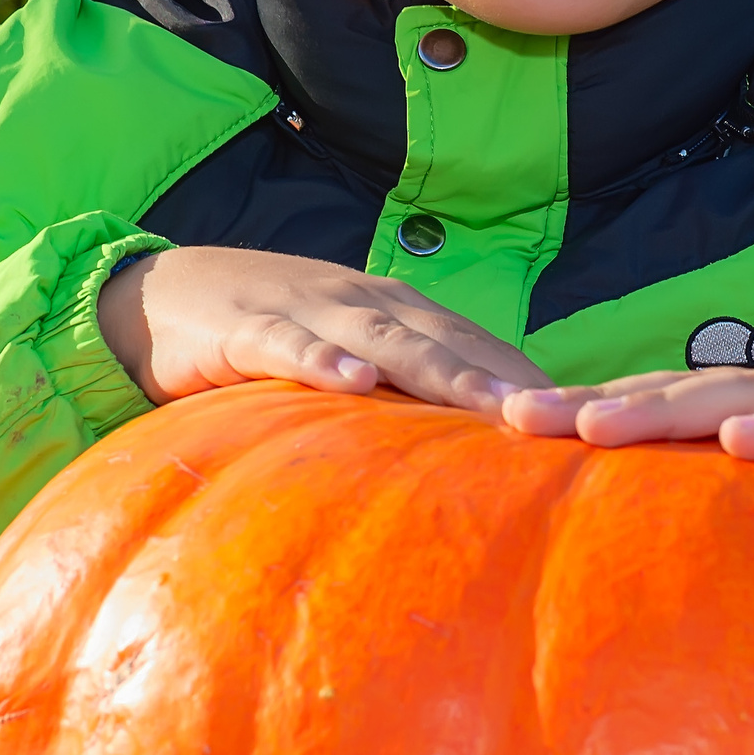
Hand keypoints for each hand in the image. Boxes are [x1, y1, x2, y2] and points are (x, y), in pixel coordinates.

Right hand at [96, 246, 552, 412]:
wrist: (164, 294)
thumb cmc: (272, 338)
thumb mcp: (343, 364)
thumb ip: (399, 400)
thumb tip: (471, 460)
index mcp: (397, 315)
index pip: (478, 347)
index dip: (530, 381)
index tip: (590, 422)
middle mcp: (365, 305)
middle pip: (448, 343)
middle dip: (506, 381)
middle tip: (563, 421)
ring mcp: (309, 313)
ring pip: (385, 340)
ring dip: (440, 372)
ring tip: (492, 408)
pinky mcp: (247, 329)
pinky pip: (288, 345)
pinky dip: (322, 361)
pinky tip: (352, 382)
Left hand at [499, 325, 753, 487]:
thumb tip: (719, 522)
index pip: (669, 403)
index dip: (592, 409)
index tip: (509, 428)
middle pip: (678, 391)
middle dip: (592, 404)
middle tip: (507, 419)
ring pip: (739, 396)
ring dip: (661, 409)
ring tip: (590, 424)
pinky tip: (740, 438)